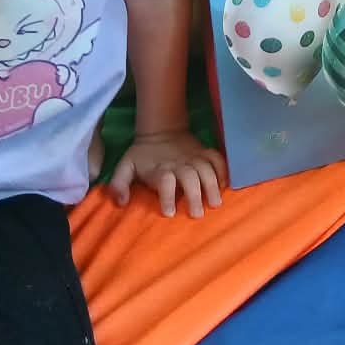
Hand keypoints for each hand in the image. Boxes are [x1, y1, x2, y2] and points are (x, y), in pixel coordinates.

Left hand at [107, 128, 226, 216]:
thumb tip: (120, 202)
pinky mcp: (204, 152)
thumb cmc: (142, 155)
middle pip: (190, 177)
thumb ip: (119, 184)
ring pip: (206, 170)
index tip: (169, 213)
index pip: (165, 181)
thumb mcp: (125, 166)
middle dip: (195, 195)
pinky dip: (223, 170)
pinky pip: (217, 159)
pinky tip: (225, 184)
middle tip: (198, 214)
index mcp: (160, 168)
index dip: (167, 196)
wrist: (161, 129)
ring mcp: (194, 157)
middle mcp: (179, 163)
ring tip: (215, 203)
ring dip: (212, 186)